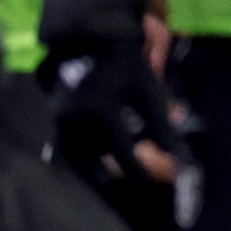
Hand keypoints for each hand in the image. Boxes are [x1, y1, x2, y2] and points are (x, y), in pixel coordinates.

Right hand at [45, 34, 176, 189]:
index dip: (138, 171)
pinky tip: (102, 162)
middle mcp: (76, 118)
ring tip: (120, 170)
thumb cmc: (126, 68)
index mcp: (101, 109)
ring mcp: (60, 121)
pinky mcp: (54, 122)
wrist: (91, 46)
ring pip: (81, 157)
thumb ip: (161, 123)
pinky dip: (87, 158)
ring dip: (100, 165)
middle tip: (136, 179)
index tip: (151, 185)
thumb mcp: (149, 91)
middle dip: (117, 172)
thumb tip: (176, 154)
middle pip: (98, 160)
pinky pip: (70, 149)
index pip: (122, 151)